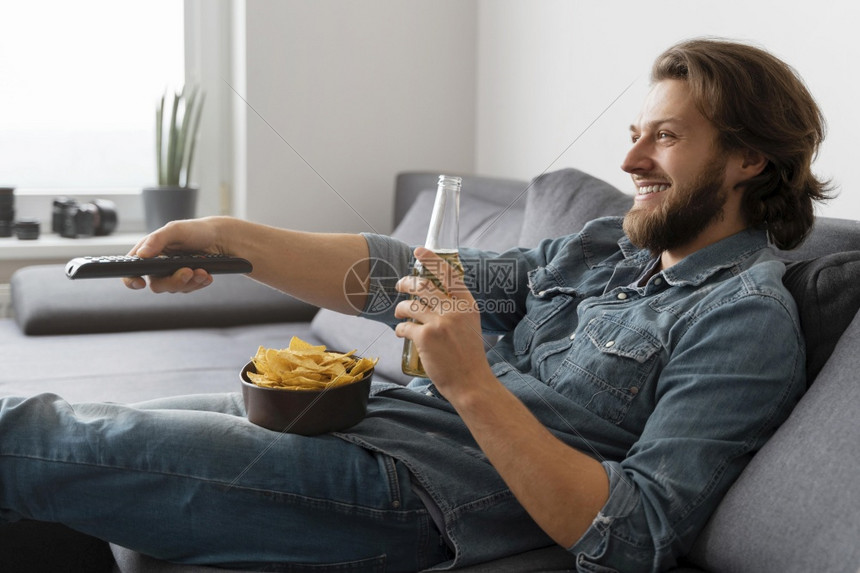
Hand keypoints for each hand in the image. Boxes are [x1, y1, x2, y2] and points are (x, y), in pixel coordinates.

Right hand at [122, 217, 228, 292]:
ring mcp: (173, 274)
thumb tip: (141, 254)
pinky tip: (206, 275)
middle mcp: (158, 266)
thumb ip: (157, 240)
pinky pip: (190, 289)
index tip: (140, 283)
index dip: (131, 280)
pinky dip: (199, 283)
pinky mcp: (187, 281)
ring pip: (176, 289)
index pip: (131, 270)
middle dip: (174, 281)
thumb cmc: (195, 230)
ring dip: (191, 282)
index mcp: (149, 252)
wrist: (220, 238)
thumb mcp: (176, 230)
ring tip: (203, 271)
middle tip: (188, 271)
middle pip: (157, 285)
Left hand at [393, 248, 490, 396]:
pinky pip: (405, 326)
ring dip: (401, 307)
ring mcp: (440, 322)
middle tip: (400, 284)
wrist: (471, 382)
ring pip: (411, 304)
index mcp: (467, 304)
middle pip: (424, 285)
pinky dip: (400, 328)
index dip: (432, 259)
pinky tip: (400, 332)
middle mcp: (454, 309)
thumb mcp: (470, 325)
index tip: (419, 251)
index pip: (449, 274)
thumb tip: (435, 295)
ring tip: (399, 312)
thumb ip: (456, 308)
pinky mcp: (426, 337)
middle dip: (407, 282)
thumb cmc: (469, 356)